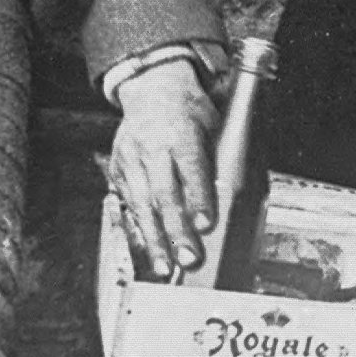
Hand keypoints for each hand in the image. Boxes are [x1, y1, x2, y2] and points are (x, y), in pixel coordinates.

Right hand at [102, 55, 224, 279]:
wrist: (152, 89)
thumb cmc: (190, 111)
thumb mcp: (211, 125)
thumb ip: (218, 160)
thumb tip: (236, 201)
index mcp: (180, 131)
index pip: (190, 167)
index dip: (198, 197)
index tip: (207, 225)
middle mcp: (151, 145)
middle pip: (164, 193)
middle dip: (176, 230)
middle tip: (189, 259)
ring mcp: (130, 158)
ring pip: (141, 204)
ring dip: (154, 239)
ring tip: (164, 267)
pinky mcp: (118, 168)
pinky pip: (128, 203)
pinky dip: (139, 228)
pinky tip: (148, 249)